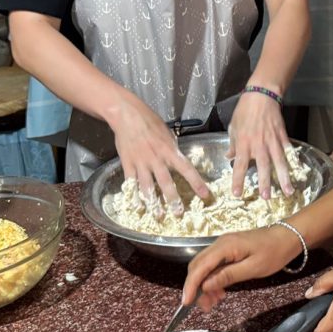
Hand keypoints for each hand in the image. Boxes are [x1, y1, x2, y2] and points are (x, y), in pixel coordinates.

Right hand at [106, 94, 208, 217]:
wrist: (127, 116)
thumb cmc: (150, 121)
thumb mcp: (168, 134)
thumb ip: (172, 149)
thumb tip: (178, 160)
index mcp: (170, 151)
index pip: (187, 169)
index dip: (197, 183)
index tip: (205, 195)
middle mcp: (157, 159)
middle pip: (166, 183)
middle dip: (173, 201)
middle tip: (179, 214)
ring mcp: (141, 163)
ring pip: (148, 187)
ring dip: (154, 204)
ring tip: (158, 216)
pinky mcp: (128, 164)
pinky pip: (131, 184)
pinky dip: (134, 196)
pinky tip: (137, 206)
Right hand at [182, 226, 301, 309]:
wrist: (289, 236)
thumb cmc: (274, 252)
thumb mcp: (253, 268)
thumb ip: (228, 276)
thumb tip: (205, 286)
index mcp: (225, 246)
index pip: (200, 267)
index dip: (191, 285)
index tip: (186, 303)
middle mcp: (220, 244)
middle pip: (198, 266)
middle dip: (196, 288)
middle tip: (203, 307)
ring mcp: (224, 246)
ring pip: (205, 267)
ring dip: (205, 286)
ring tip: (212, 303)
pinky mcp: (229, 250)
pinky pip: (214, 266)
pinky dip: (213, 280)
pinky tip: (219, 292)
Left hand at [227, 90, 292, 198]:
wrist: (261, 96)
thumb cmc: (244, 111)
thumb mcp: (233, 127)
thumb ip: (232, 144)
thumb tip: (229, 157)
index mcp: (243, 143)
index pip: (239, 165)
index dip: (238, 180)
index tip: (237, 194)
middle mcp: (258, 144)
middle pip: (262, 167)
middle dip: (265, 183)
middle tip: (267, 197)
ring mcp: (272, 140)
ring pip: (279, 162)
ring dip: (284, 178)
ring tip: (288, 191)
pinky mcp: (283, 136)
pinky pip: (288, 151)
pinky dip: (293, 162)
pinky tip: (297, 172)